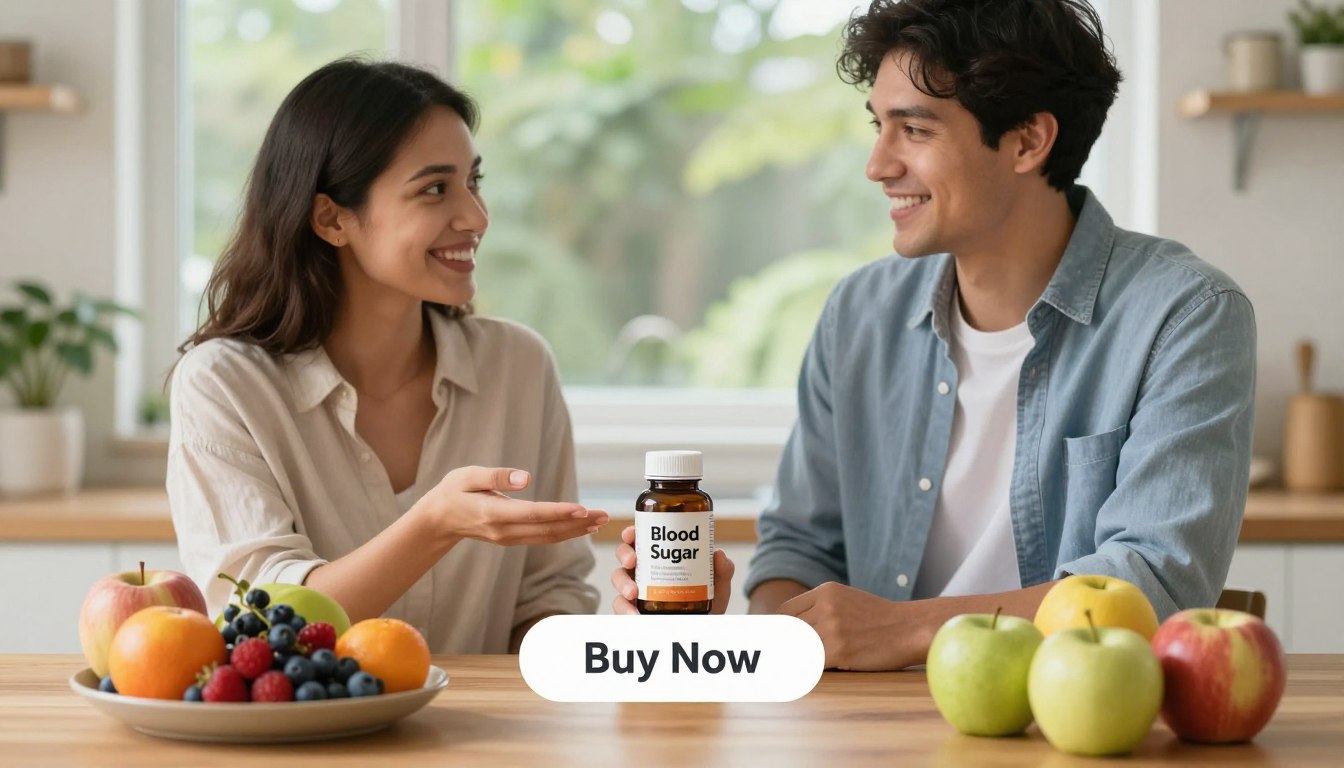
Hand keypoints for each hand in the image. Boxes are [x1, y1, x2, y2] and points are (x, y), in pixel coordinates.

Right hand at [421, 466, 607, 545]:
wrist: (438, 520)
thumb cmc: (452, 492)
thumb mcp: (467, 476)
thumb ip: (496, 476)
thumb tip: (525, 477)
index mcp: (492, 514)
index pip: (532, 514)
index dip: (559, 512)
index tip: (581, 508)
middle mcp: (503, 531)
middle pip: (547, 529)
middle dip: (577, 523)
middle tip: (603, 515)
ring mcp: (508, 538)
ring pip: (548, 537)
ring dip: (575, 530)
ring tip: (599, 521)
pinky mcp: (512, 539)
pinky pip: (542, 538)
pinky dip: (564, 533)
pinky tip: (580, 528)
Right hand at [610, 525, 734, 614]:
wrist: (703, 626)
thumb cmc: (705, 601)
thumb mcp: (718, 585)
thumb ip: (723, 571)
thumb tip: (719, 554)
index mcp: (660, 556)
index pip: (642, 538)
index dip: (632, 532)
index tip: (632, 533)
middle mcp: (644, 570)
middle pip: (625, 554)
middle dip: (624, 554)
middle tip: (633, 561)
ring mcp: (635, 590)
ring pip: (618, 579)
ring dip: (622, 584)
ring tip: (633, 593)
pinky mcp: (632, 609)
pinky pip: (620, 607)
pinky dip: (624, 610)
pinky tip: (635, 615)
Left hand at [779, 582, 924, 670]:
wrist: (910, 628)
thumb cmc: (880, 618)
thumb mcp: (848, 600)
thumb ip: (820, 608)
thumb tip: (790, 626)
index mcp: (826, 592)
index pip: (785, 611)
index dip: (777, 628)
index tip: (774, 641)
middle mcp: (825, 607)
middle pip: (788, 630)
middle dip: (781, 646)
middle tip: (772, 660)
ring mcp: (832, 629)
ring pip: (798, 647)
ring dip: (795, 659)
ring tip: (787, 669)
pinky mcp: (839, 651)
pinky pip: (812, 662)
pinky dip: (807, 669)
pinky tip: (807, 674)